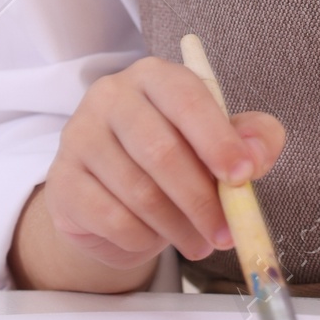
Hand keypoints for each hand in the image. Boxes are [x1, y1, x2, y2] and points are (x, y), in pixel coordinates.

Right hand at [14, 57, 285, 290]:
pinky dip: (144, 238)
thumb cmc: (174, 158)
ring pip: (139, 192)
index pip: (187, 99)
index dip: (218, 140)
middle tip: (227, 233)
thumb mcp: (219, 143)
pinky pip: (111, 219)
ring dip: (179, 227)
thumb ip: (251, 140)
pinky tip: (156, 239)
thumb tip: (256, 155)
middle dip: (202, 200)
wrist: (111, 196)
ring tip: (200, 243)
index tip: (243, 177)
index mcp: (154, 76)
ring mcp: (79, 136)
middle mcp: (110, 96)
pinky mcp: (62, 181)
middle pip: (161, 151)